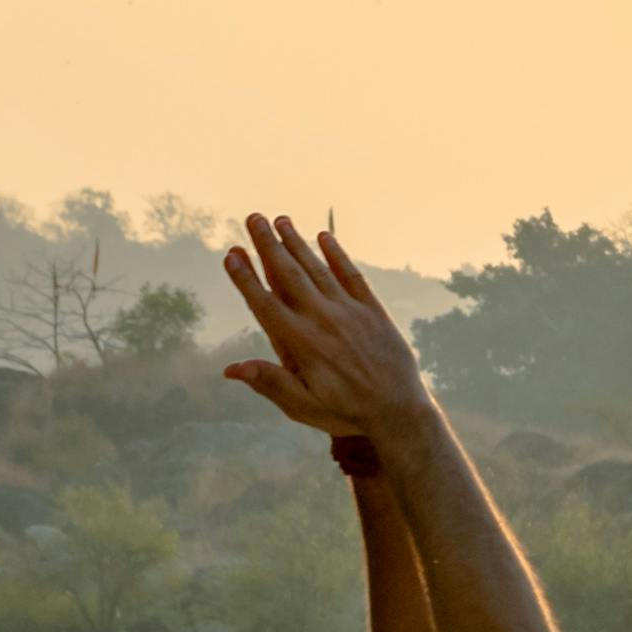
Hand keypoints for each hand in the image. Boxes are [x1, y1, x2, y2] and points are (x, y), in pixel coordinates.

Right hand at [222, 215, 430, 443]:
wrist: (401, 412)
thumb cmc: (348, 413)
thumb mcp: (304, 407)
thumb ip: (270, 383)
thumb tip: (231, 369)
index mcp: (301, 343)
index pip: (265, 303)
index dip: (246, 278)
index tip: (231, 255)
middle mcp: (323, 320)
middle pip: (288, 274)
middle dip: (267, 245)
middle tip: (252, 218)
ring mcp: (349, 312)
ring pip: (317, 269)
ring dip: (297, 242)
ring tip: (280, 220)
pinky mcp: (373, 311)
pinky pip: (352, 275)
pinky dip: (337, 254)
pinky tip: (324, 237)